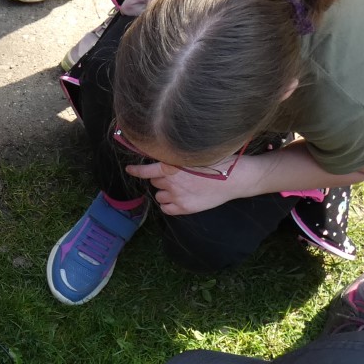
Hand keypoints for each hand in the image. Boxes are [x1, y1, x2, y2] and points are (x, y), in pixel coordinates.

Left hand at [129, 159, 250, 215]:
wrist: (234, 179)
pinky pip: (166, 208)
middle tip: (176, 176)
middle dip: (162, 178)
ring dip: (165, 191)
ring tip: (181, 187)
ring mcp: (177, 197)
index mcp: (173, 167)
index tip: (129, 170)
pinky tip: (179, 199)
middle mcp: (172, 182)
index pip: (147, 171)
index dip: (136, 170)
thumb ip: (176, 158)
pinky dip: (169, 204)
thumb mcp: (194, 155)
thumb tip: (163, 159)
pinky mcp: (184, 208)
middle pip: (155, 181)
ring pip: (159, 195)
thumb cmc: (216, 162)